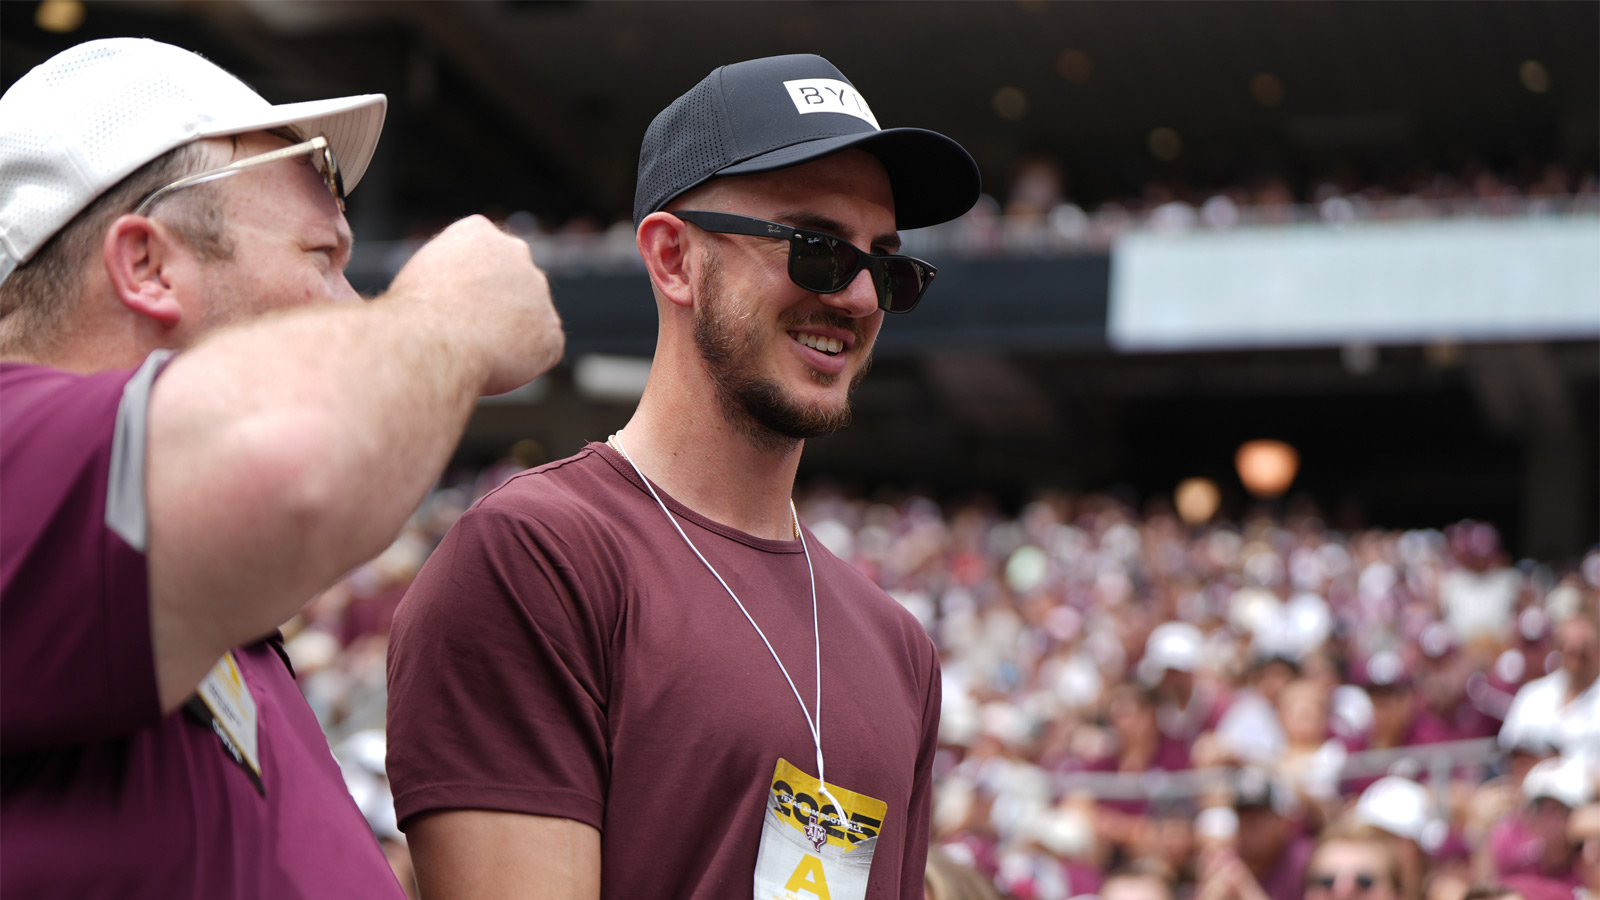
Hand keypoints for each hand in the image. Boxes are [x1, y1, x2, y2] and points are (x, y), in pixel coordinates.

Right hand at [387, 215, 565, 395]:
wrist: (431, 344)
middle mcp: (516, 252)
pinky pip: (542, 350)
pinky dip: (524, 363)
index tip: (453, 305)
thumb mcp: (419, 277)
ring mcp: (539, 292)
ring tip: (476, 350)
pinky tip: (494, 365)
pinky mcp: (551, 332)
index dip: (467, 287)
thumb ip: (449, 277)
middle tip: (467, 332)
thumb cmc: (412, 316)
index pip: (483, 257)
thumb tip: (456, 299)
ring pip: (530, 317)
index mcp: (478, 232)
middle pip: (513, 282)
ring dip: (511, 334)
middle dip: (496, 306)